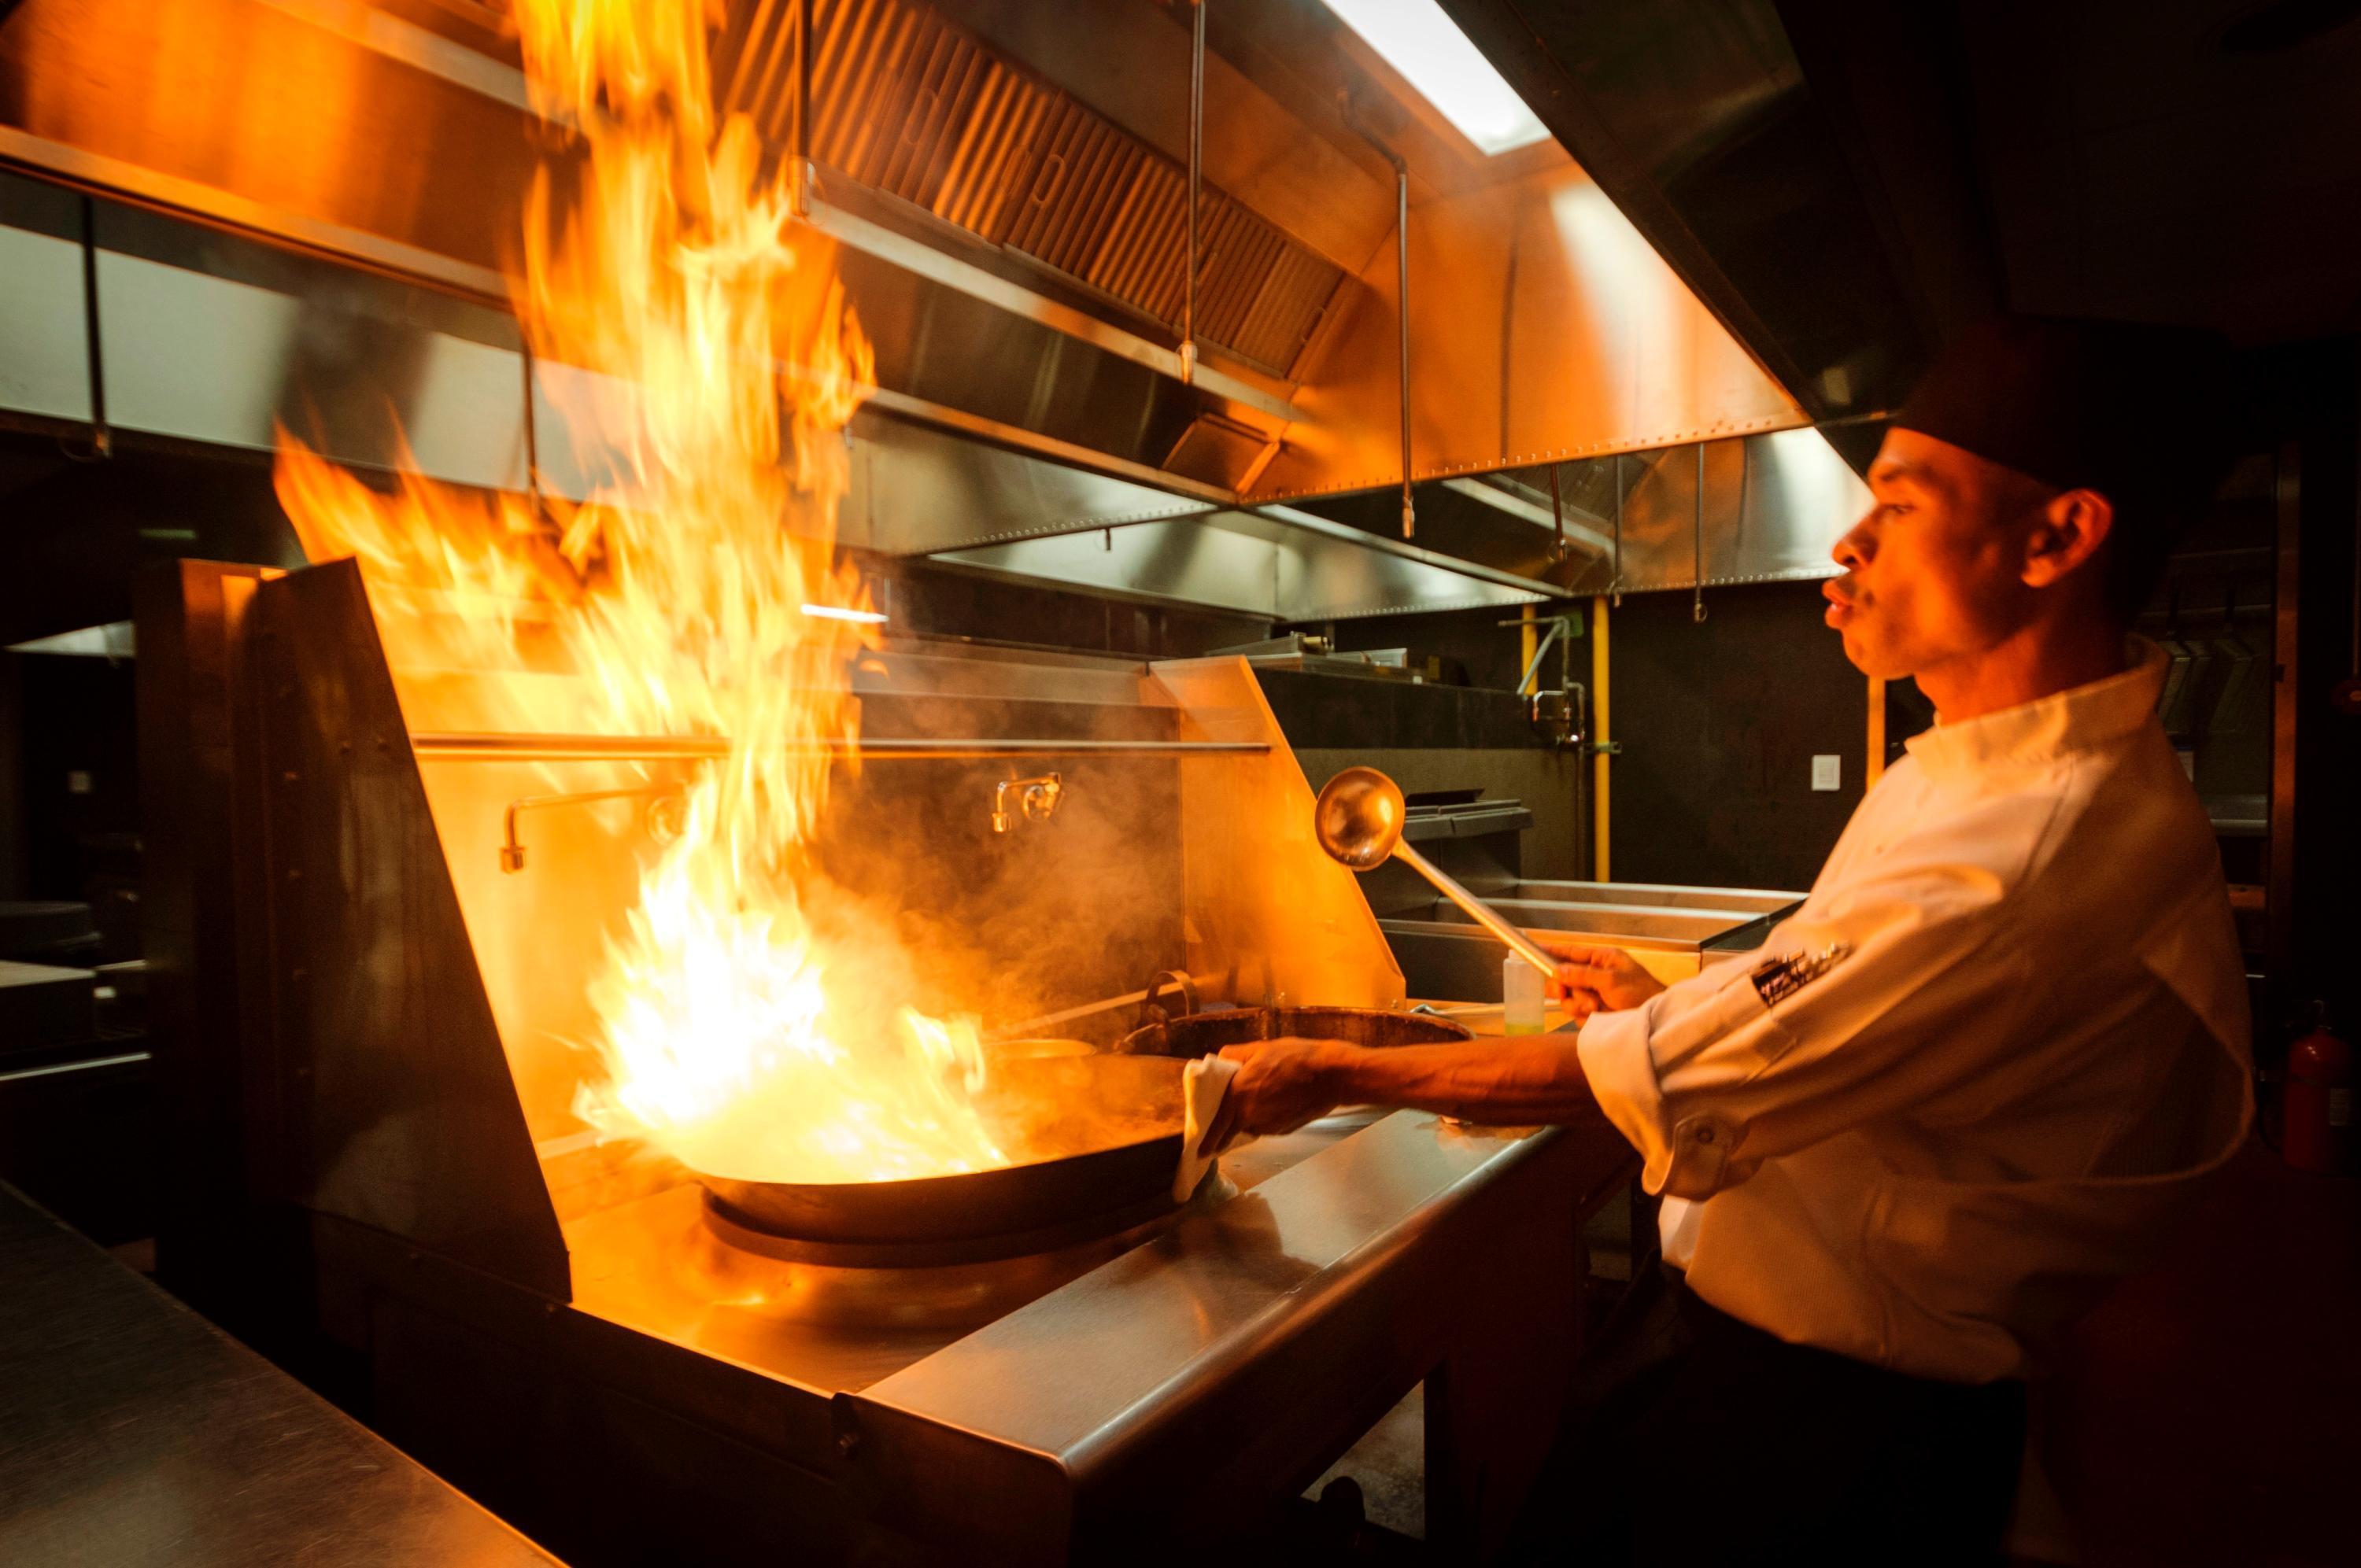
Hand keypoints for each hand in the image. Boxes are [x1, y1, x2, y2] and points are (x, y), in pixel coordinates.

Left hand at [1205, 1036, 1356, 1147]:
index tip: (1201, 1150)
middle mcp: (1251, 1116)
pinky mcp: (1284, 1130)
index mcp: (1239, 1096)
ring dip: (1250, 1117)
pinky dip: (1266, 1117)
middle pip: (1233, 1127)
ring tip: (1263, 1096)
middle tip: (1226, 1125)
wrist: (1331, 1075)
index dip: (1208, 1138)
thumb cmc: (1295, 1058)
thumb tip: (1219, 1061)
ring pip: (1251, 1125)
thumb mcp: (1259, 1048)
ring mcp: (1269, 1126)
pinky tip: (1278, 1100)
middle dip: (1227, 1129)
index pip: (1217, 1124)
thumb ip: (1232, 1055)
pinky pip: (1267, 1125)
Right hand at [1536, 939, 1664, 1022]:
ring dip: (1578, 1004)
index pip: (1571, 953)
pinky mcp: (1594, 1014)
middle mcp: (1594, 976)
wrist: (1655, 1022)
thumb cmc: (1641, 992)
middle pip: (1563, 979)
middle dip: (1564, 988)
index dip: (1552, 951)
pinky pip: (1576, 1015)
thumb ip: (1583, 975)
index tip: (1534, 949)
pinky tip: (1599, 1017)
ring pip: (1568, 999)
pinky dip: (1584, 1017)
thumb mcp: (1612, 980)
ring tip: (1596, 1007)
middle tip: (1562, 992)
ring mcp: (1593, 995)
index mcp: (1601, 960)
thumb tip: (1558, 971)